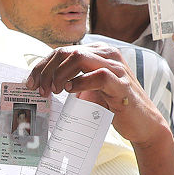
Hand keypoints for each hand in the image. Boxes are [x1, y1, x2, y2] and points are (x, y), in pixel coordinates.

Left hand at [28, 45, 167, 147]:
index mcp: (98, 53)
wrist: (142, 123)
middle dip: (47, 70)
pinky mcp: (123, 85)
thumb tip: (41, 82)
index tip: (31, 82)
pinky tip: (70, 91)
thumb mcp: (88, 88)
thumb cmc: (112, 105)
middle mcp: (108, 55)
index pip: (63, 51)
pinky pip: (99, 76)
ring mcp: (117, 68)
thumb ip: (71, 79)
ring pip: (80, 58)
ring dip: (60, 74)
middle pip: (67, 52)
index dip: (43, 65)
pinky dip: (80, 83)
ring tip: (53, 91)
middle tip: (39, 89)